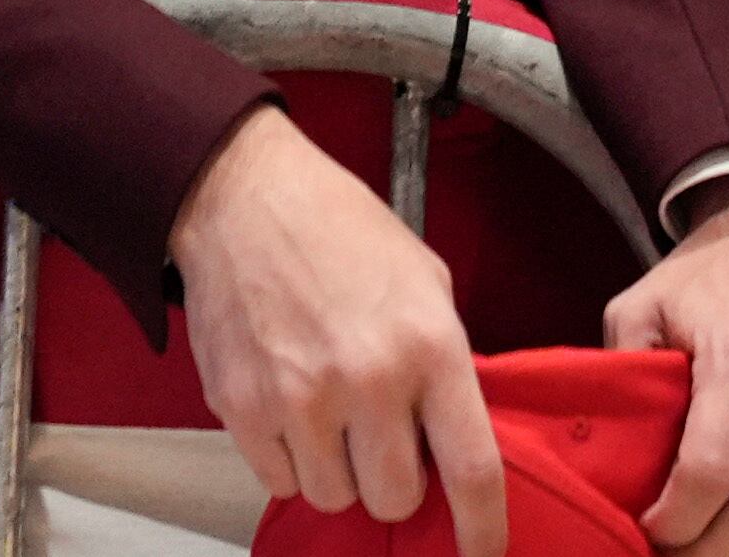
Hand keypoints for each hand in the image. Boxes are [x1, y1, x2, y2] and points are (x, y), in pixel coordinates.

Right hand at [172, 107, 507, 556]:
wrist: (249, 205)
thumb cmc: (345, 235)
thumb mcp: (426, 284)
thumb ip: (444, 360)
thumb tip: (451, 433)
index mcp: (430, 347)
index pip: (471, 466)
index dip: (483, 525)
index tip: (486, 552)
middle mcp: (368, 383)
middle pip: (394, 499)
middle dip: (398, 486)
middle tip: (389, 443)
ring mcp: (299, 403)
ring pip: (333, 497)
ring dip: (341, 473)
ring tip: (337, 415)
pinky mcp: (242, 413)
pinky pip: (279, 481)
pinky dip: (291, 462)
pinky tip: (295, 409)